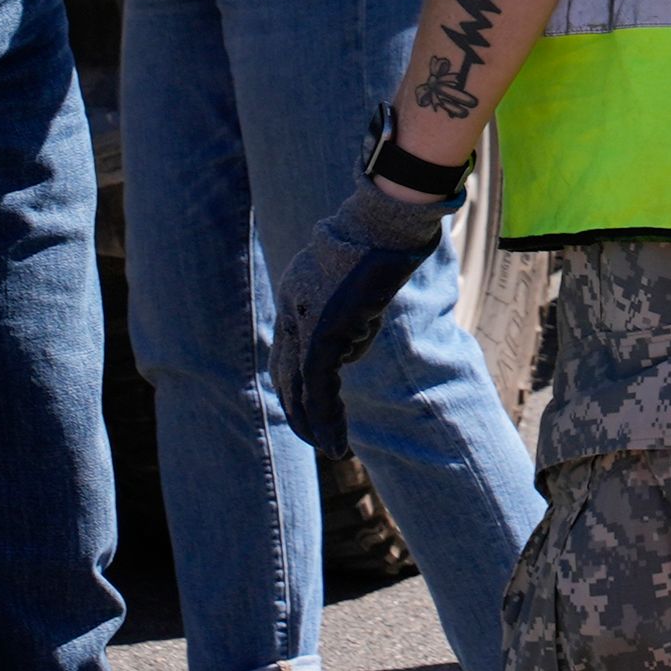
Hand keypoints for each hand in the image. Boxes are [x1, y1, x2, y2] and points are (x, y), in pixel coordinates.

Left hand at [270, 180, 450, 454]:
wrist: (385, 221)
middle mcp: (291, 306)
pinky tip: (335, 444)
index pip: (289, 346)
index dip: (296, 381)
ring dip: (317, 423)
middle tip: (314, 437)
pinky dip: (326, 420)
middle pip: (285, 372)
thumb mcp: (364, 268)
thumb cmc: (385, 234)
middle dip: (299, 409)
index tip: (311, 402)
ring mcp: (303, 321)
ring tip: (332, 449)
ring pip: (302, 387)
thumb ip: (354, 299)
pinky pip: (318, 389)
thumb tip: (364, 319)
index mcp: (297, 289)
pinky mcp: (322, 335)